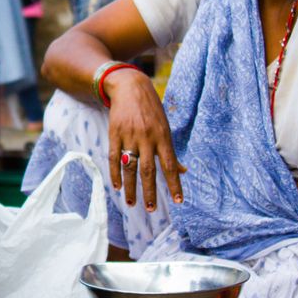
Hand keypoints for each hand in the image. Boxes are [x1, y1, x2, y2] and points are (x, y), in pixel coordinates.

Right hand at [105, 68, 184, 211]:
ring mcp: (129, 136)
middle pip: (148, 170)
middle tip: (152, 209)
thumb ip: (171, 151)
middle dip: (150, 191)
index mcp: (162, 136)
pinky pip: (113, 158)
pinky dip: (115, 174)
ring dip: (131, 187)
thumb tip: (184, 171)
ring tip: (131, 203)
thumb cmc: (152, 110)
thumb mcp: (165, 127)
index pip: (170, 165)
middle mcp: (146, 138)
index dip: (174, 184)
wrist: (130, 87)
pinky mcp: (115, 134)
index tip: (179, 200)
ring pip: (130, 167)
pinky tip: (117, 187)